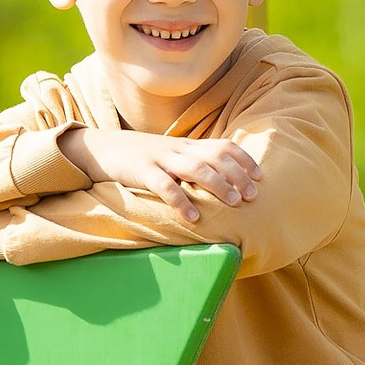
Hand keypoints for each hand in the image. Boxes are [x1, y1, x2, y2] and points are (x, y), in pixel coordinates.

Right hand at [57, 122, 259, 222]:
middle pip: (215, 157)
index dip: (244, 160)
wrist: (104, 148)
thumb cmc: (142, 157)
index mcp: (188, 145)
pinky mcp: (143, 171)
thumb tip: (221, 182)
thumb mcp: (171, 156)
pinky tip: (193, 219)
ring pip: (196, 168)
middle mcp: (179, 148)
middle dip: (237, 176)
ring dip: (218, 186)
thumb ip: (193, 163)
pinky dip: (181, 202)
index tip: (260, 178)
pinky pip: (165, 186)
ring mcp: (161, 158)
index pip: (223, 146)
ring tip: (233, 204)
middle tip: (251, 196)